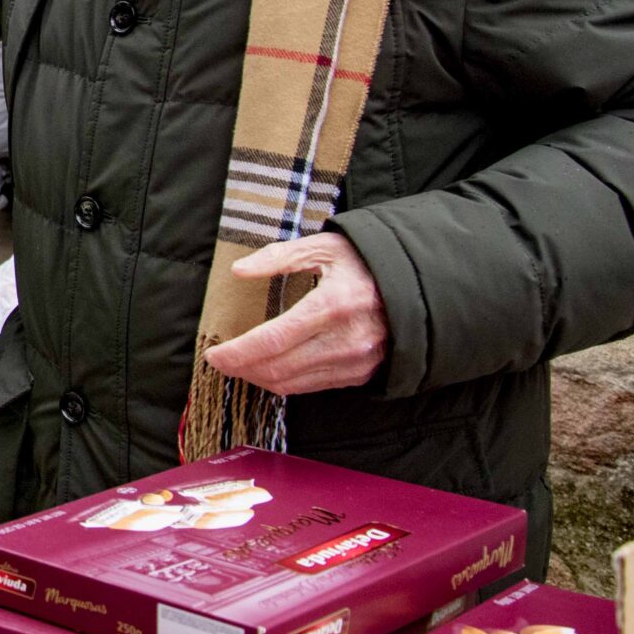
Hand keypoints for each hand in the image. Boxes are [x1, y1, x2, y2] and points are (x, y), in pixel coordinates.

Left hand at [202, 231, 388, 395]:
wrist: (420, 287)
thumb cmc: (366, 262)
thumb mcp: (324, 247)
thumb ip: (279, 257)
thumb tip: (239, 271)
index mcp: (332, 306)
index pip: (271, 341)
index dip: (237, 353)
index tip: (213, 354)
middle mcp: (344, 341)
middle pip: (277, 368)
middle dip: (241, 369)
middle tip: (219, 361)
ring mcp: (355, 362)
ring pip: (292, 384)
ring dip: (259, 378)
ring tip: (239, 366)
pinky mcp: (360, 374)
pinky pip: (312, 387)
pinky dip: (284, 382)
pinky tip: (268, 369)